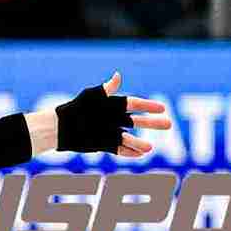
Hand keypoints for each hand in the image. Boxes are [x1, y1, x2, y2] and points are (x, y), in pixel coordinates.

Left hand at [55, 71, 170, 156]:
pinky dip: (129, 152)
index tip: (162, 108)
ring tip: (151, 147)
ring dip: (140, 143)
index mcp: (113, 105)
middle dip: (152, 123)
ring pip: (129, 138)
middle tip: (169, 124)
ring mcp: (111, 133)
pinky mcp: (105, 144)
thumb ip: (106, 90)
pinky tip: (140, 155)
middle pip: (137, 121)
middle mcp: (114, 119)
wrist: (61, 127)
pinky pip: (120, 150)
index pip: (134, 104)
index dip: (148, 106)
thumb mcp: (91, 97)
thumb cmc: (76, 108)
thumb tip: (118, 76)